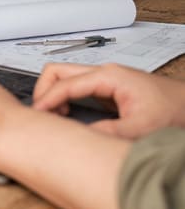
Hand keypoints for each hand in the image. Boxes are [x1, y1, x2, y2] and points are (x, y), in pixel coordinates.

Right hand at [33, 62, 184, 138]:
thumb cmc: (176, 110)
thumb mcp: (142, 127)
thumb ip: (109, 131)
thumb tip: (80, 136)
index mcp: (109, 76)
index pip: (64, 83)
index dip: (46, 100)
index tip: (36, 116)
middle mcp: (104, 73)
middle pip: (57, 71)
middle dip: (43, 91)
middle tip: (41, 115)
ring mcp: (104, 78)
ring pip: (64, 77)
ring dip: (53, 95)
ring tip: (54, 118)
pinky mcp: (107, 88)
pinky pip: (75, 87)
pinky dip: (64, 99)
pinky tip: (67, 115)